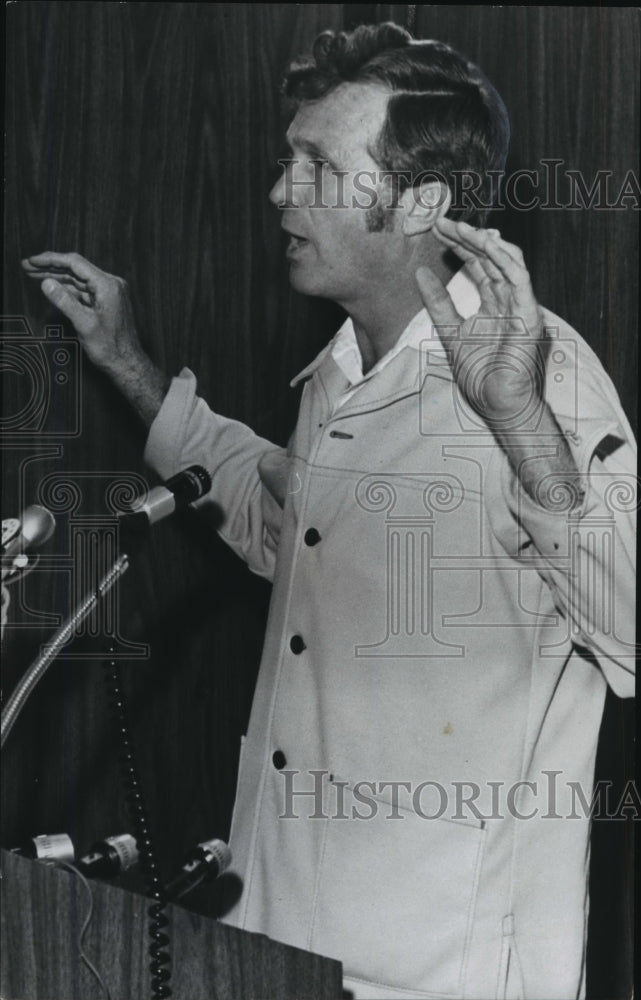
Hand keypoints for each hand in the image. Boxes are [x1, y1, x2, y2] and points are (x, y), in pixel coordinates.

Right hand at [21, 252, 144, 375]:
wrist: (127, 363)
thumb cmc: (110, 348)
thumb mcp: (84, 324)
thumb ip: (65, 301)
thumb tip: (46, 283)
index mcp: (108, 285)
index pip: (75, 263)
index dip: (51, 260)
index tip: (32, 260)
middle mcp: (111, 284)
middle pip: (75, 269)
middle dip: (50, 267)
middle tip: (28, 265)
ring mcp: (109, 292)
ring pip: (78, 280)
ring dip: (56, 277)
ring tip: (34, 274)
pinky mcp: (106, 301)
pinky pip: (83, 290)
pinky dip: (67, 289)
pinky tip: (52, 287)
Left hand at [416, 218, 545, 427]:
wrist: (496, 402)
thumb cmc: (480, 374)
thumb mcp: (450, 331)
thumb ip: (438, 303)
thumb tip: (420, 273)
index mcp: (493, 303)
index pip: (478, 264)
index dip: (460, 245)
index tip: (437, 229)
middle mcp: (509, 299)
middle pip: (490, 258)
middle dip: (468, 237)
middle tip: (443, 221)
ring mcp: (521, 305)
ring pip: (506, 261)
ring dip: (484, 242)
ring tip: (460, 228)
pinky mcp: (529, 314)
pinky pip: (520, 279)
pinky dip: (505, 259)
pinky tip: (488, 244)